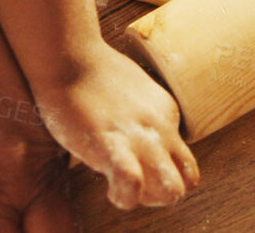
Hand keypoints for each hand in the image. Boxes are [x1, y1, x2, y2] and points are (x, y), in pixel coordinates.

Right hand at [29, 43, 198, 210]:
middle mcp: (161, 128)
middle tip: (132, 186)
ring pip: (172, 190)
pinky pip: (132, 183)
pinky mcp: (112, 145)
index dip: (158, 174)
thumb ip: (137, 112)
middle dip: (161, 195)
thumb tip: (129, 126)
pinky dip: (125, 197)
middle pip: (186, 182)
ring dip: (148, 199)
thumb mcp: (130, 91)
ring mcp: (140, 138)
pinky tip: (109, 189)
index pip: (181, 162)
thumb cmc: (89, 70)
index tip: (132, 165)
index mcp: (166, 113)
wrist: (67, 54)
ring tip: (122, 190)